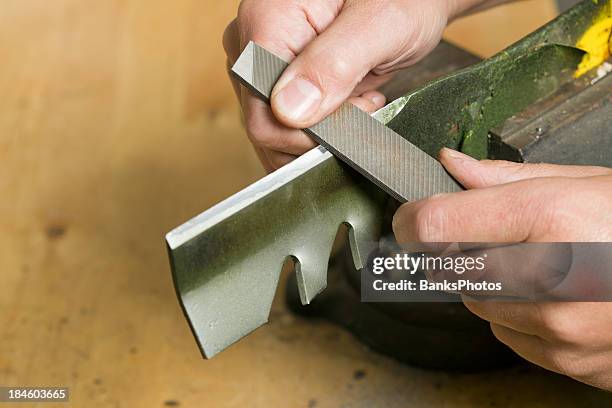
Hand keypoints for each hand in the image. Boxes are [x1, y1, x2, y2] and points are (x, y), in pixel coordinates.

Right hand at [223, 0, 486, 170]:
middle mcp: (251, 44)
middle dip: (320, 131)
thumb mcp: (382, 22)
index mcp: (265, 22)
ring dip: (323, 131)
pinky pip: (286, 123)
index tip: (359, 109)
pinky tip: (349, 100)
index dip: (311, 132)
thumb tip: (288, 112)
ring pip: (276, 131)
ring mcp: (261, 63)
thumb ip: (334, 65)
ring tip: (361, 98)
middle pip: (267, 126)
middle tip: (366, 101)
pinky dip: (320, 126)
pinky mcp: (276, 77)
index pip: (264, 114)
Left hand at [392, 148, 611, 389]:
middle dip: (459, 248)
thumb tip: (451, 166)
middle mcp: (549, 282)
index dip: (412, 216)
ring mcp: (558, 332)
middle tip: (498, 233)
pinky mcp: (569, 362)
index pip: (434, 224)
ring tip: (543, 263)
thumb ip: (506, 178)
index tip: (412, 214)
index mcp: (550, 220)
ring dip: (490, 281)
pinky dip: (516, 314)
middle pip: (448, 266)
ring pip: (476, 303)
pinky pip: (508, 336)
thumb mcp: (585, 181)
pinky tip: (557, 296)